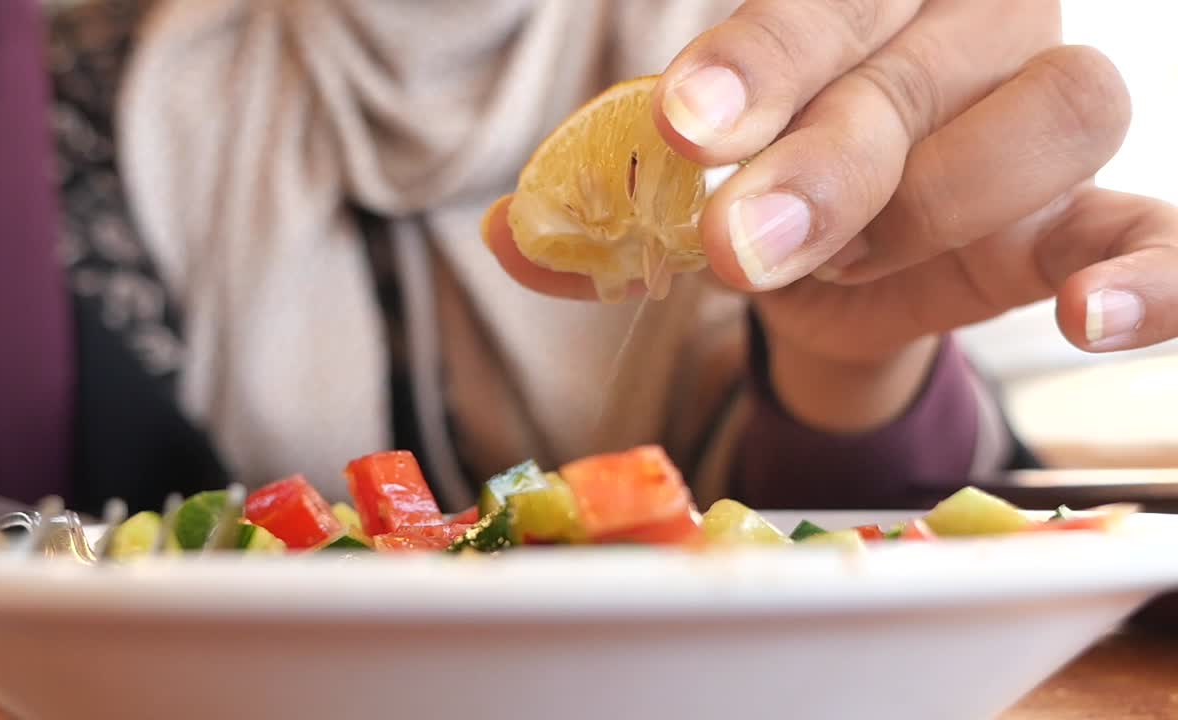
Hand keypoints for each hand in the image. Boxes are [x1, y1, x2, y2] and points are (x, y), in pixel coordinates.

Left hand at [486, 0, 1177, 430]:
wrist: (844, 250)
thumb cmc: (763, 177)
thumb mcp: (681, 180)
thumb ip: (605, 200)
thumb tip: (510, 238)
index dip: (765, 53)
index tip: (688, 125)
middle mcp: (965, 25)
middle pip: (923, 62)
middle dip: (827, 159)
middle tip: (737, 243)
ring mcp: (1040, 114)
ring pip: (1059, 108)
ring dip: (940, 201)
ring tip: (848, 266)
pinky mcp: (1081, 215)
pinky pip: (1152, 223)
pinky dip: (1153, 270)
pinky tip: (1093, 317)